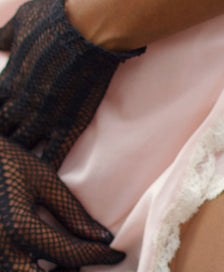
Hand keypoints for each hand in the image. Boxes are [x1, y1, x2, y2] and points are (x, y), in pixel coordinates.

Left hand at [0, 0, 144, 168]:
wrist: (89, 29)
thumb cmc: (54, 19)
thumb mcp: (19, 23)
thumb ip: (5, 37)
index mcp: (8, 80)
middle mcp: (22, 103)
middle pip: (2, 131)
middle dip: (2, 142)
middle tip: (4, 153)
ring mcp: (44, 117)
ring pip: (22, 145)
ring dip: (16, 154)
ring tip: (14, 167)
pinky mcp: (68, 124)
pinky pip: (53, 152)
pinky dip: (45, 165)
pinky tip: (40, 174)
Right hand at [0, 135, 124, 271]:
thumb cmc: (2, 159)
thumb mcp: (41, 179)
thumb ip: (73, 213)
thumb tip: (103, 239)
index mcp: (18, 228)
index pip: (71, 256)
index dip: (100, 256)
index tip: (115, 253)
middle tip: (72, 260)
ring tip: (49, 264)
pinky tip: (28, 263)